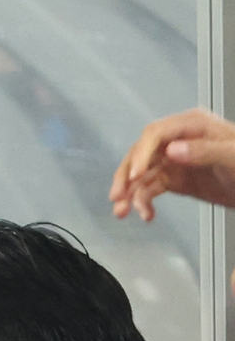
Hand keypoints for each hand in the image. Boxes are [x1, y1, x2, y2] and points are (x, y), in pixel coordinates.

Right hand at [111, 108, 234, 219]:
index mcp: (192, 125)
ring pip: (141, 174)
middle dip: (126, 176)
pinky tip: (146, 215)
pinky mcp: (175, 179)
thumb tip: (173, 150)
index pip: (156, 134)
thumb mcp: (233, 155)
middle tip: (118, 196)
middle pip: (141, 153)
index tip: (134, 176)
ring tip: (122, 212)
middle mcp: (179, 140)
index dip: (141, 154)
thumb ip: (204, 150)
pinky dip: (144, 203)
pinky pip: (150, 189)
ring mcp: (175, 160)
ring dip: (129, 193)